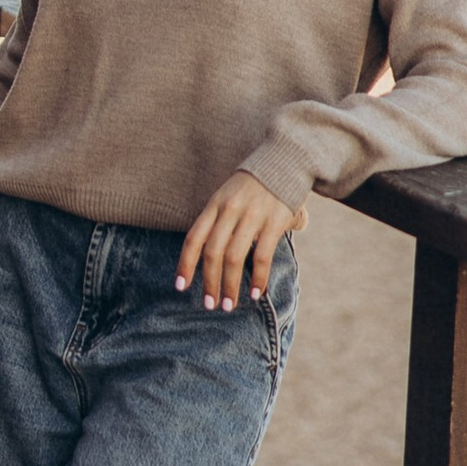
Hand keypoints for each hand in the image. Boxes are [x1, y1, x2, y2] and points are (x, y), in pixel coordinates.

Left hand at [176, 172, 303, 313]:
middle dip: (209, 282)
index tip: (180, 287)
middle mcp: (230, 210)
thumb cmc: (253, 185)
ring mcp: (252, 216)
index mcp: (215, 204)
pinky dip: (257, 277)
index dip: (185, 264)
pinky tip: (255, 293)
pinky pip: (262, 255)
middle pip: (213, 252)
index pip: (194, 238)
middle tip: (209, 305)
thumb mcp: (227, 196)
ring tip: (229, 305)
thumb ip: (217, 221)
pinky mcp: (274, 221)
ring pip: (234, 257)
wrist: (285, 160)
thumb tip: (203, 254)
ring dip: (229, 286)